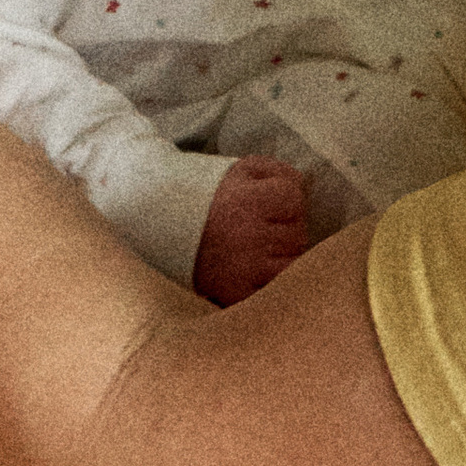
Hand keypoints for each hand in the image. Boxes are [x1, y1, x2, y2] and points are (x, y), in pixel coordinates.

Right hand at [192, 157, 311, 306]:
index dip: (284, 199)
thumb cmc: (207, 197)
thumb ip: (280, 172)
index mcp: (245, 200)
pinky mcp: (234, 295)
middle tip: (258, 230)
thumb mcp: (241, 170)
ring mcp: (242, 270)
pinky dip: (268, 285)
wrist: (156, 228)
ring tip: (256, 252)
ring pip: (292, 266)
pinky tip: (251, 274)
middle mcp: (246, 236)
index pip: (294, 198)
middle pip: (297, 234)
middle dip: (284, 231)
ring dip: (281, 259)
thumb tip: (310, 187)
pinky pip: (274, 292)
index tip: (265, 204)